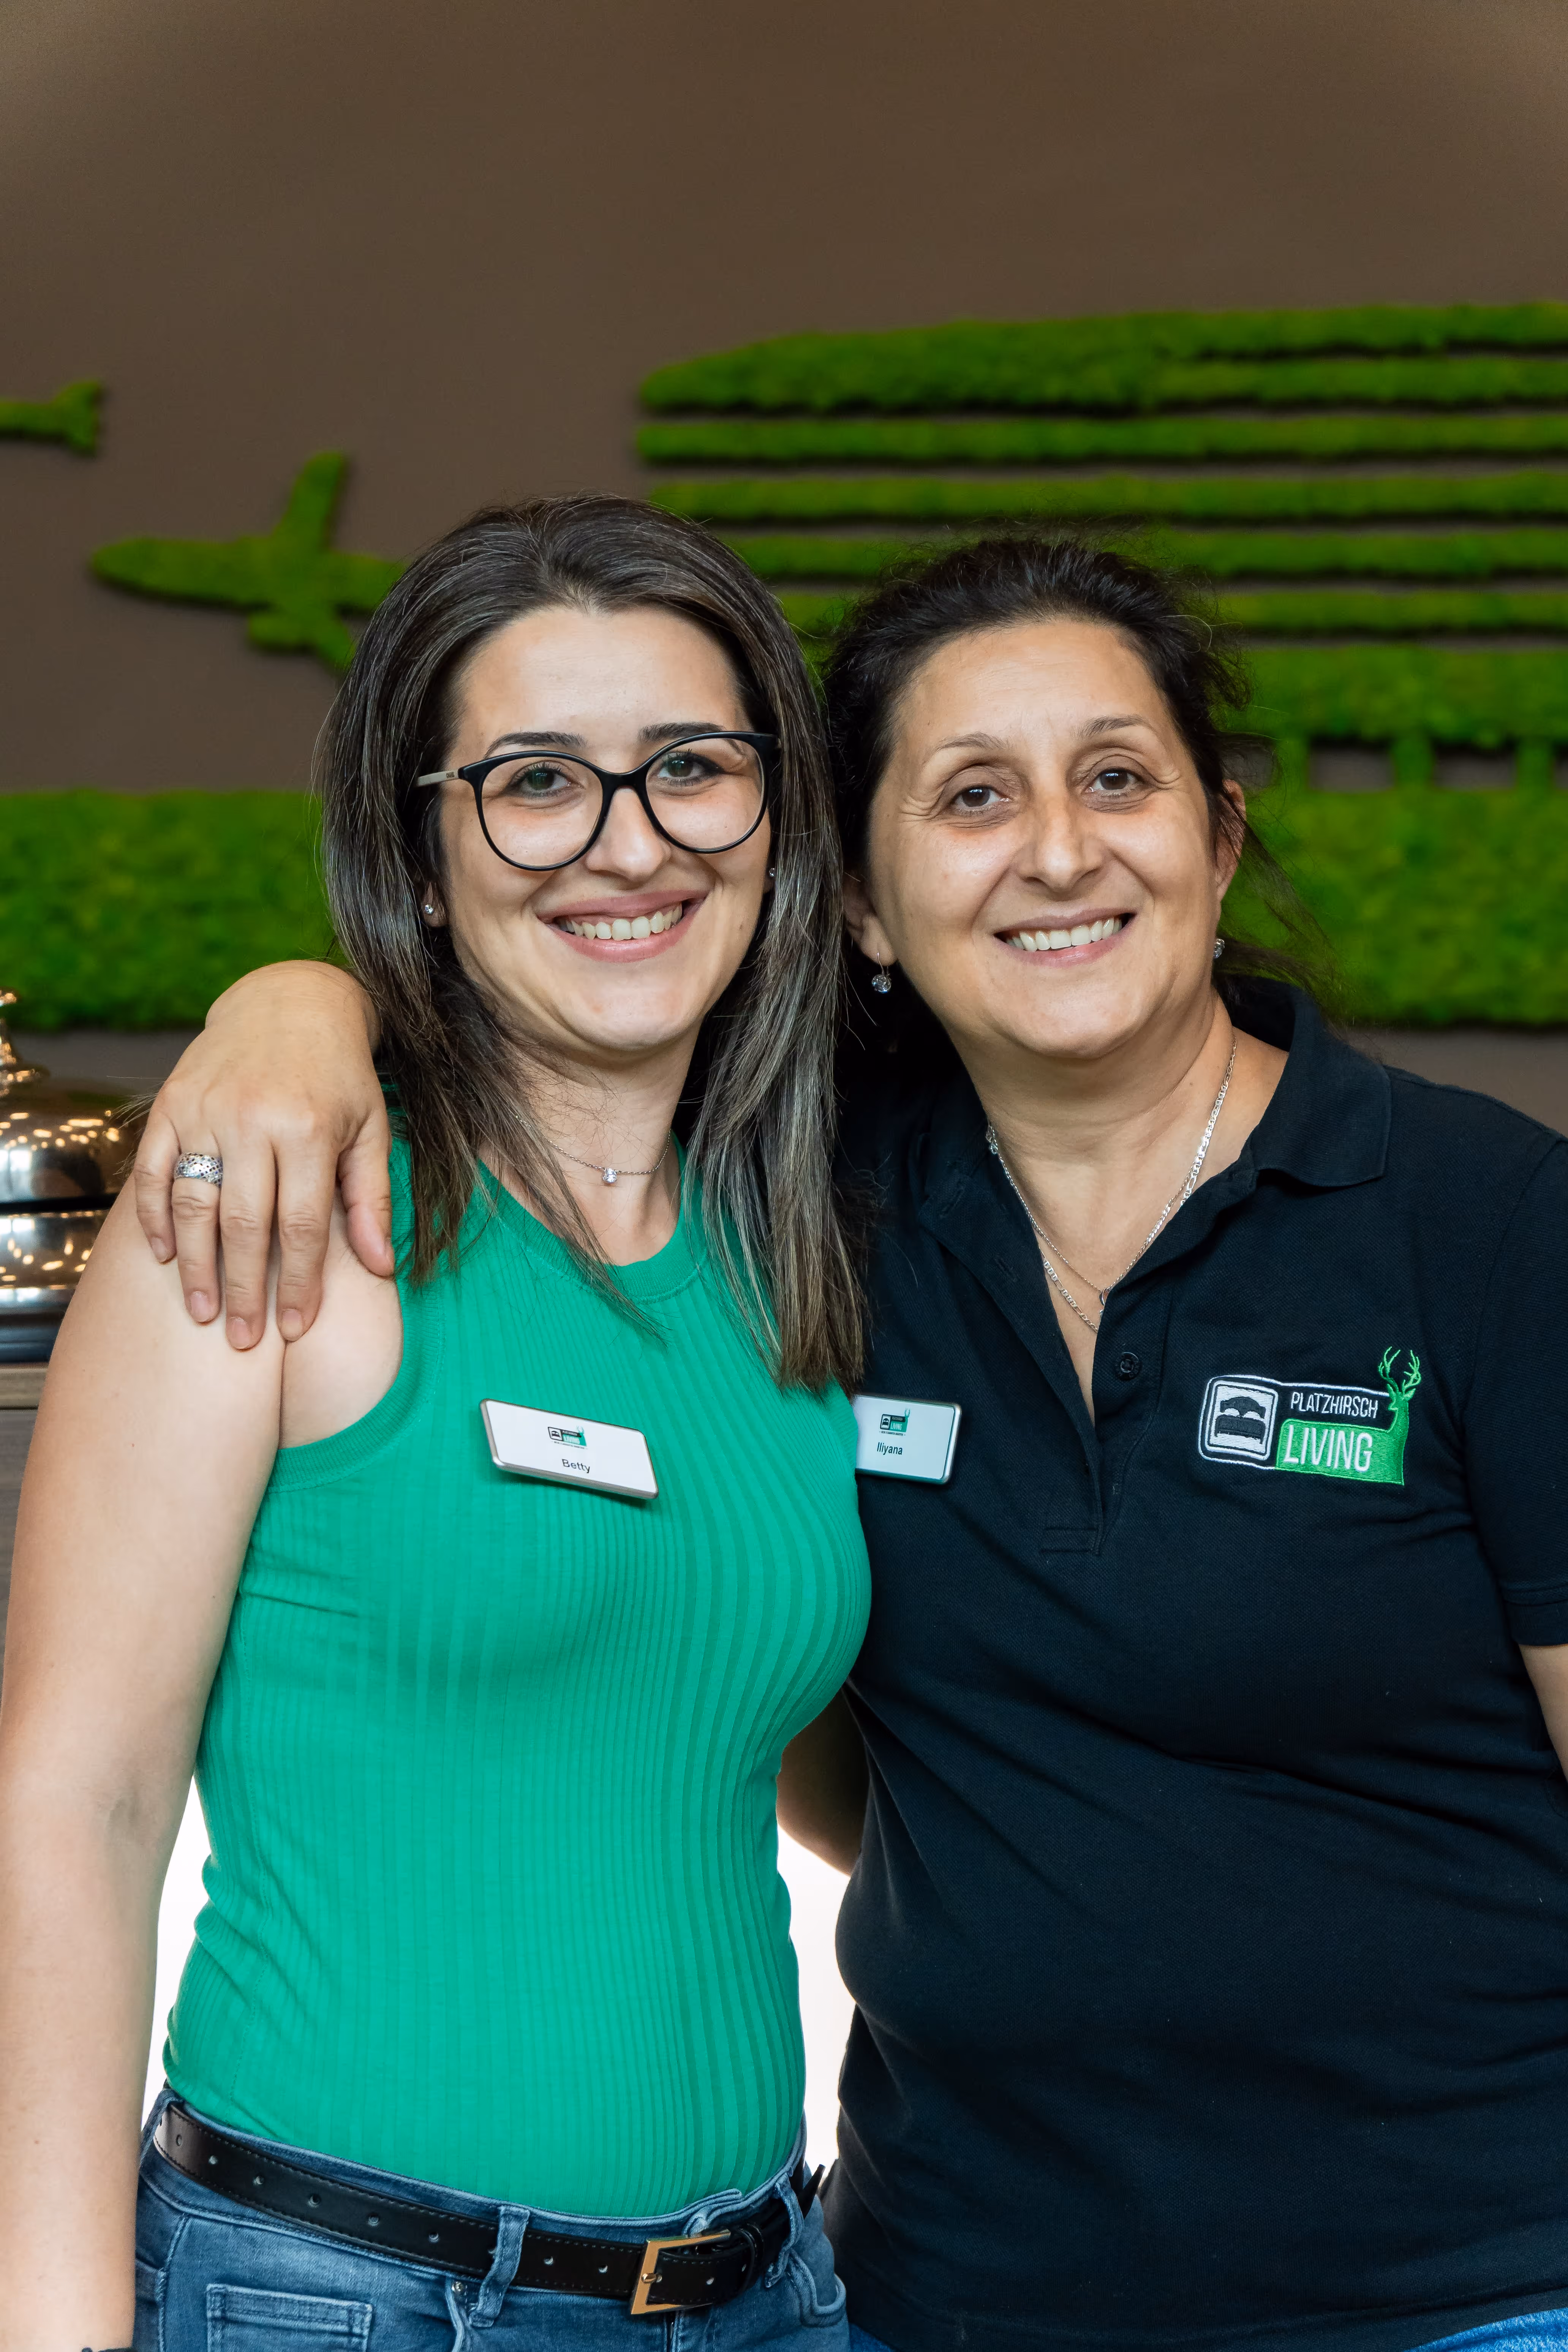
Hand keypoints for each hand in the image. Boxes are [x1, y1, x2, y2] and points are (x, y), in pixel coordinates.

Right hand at [133, 962, 390, 1347]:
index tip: (294, 1328)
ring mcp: (206, 1109)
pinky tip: (163, 1256)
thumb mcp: (370, 1130)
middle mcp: (254, 1118)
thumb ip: (371, 1198)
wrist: (290, 1003)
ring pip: (194, 1203)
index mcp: (311, 1128)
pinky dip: (155, 1216)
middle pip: (245, 1224)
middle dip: (245, 1289)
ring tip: (203, 1312)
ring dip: (196, 1266)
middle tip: (244, 1341)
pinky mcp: (171, 1102)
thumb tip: (380, 1268)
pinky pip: (154, 1171)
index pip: (303, 1225)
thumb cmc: (339, 1077)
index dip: (298, 1282)